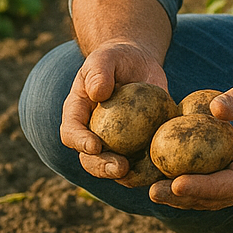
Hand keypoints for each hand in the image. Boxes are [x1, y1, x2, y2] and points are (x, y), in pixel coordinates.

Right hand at [60, 40, 166, 179]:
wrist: (136, 63)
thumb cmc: (115, 58)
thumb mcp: (106, 58)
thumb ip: (99, 72)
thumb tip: (98, 93)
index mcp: (77, 114)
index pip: (71, 132)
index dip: (79, 142)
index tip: (94, 146)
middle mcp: (92, 133)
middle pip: (90, 159)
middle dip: (103, 167)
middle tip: (121, 167)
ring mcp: (115, 142)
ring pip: (115, 166)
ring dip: (126, 175)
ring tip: (142, 175)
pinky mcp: (138, 144)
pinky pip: (141, 162)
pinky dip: (150, 168)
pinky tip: (162, 169)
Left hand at [148, 75, 232, 209]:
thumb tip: (213, 109)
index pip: (232, 182)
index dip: (203, 186)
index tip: (175, 183)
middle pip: (220, 198)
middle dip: (185, 198)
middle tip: (152, 192)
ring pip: (217, 198)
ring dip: (186, 198)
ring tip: (153, 192)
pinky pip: (219, 188)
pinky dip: (195, 189)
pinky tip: (171, 181)